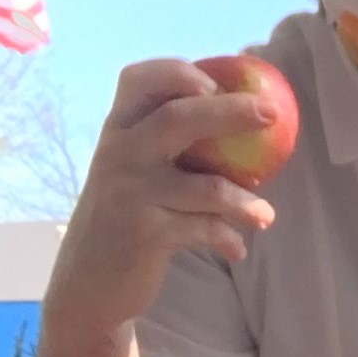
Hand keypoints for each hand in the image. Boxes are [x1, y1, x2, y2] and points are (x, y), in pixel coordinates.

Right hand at [44, 58, 280, 340]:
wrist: (86, 283)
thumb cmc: (124, 217)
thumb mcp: (133, 172)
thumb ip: (165, 143)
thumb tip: (241, 114)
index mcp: (118, 130)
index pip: (138, 80)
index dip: (178, 73)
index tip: (214, 83)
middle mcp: (120, 154)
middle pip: (178, 118)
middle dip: (230, 111)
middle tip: (271, 114)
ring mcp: (132, 193)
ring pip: (205, 186)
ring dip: (243, 202)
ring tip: (265, 215)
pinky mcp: (146, 234)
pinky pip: (204, 228)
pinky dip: (227, 238)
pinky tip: (237, 249)